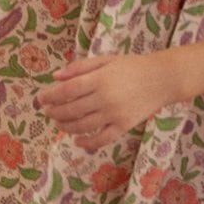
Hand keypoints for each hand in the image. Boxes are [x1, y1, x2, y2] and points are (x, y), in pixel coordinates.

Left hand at [36, 50, 175, 151]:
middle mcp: (105, 97)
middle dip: (55, 112)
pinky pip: (101, 139)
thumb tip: (56, 77)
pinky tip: (78, 141)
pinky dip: (87, 143)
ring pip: (82, 126)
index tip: (41, 99)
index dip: (51, 96)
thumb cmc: (132, 66)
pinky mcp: (123, 126)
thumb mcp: (106, 60)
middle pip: (72, 109)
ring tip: (58, 123)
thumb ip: (81, 67)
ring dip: (66, 126)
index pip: (68, 90)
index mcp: (100, 78)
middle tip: (47, 112)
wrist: (162, 79)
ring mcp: (114, 114)